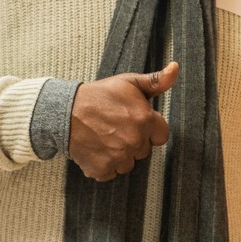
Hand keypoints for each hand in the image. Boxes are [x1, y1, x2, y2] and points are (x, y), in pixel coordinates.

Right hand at [68, 62, 174, 180]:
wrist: (65, 111)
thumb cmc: (99, 95)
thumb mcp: (129, 82)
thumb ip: (157, 81)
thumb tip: (175, 68)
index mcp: (145, 120)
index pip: (161, 136)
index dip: (149, 128)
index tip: (134, 121)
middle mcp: (134, 141)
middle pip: (144, 150)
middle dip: (134, 141)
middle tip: (116, 127)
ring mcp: (118, 157)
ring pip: (129, 164)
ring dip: (120, 154)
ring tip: (105, 137)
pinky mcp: (102, 169)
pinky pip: (112, 173)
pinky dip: (105, 164)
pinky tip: (97, 148)